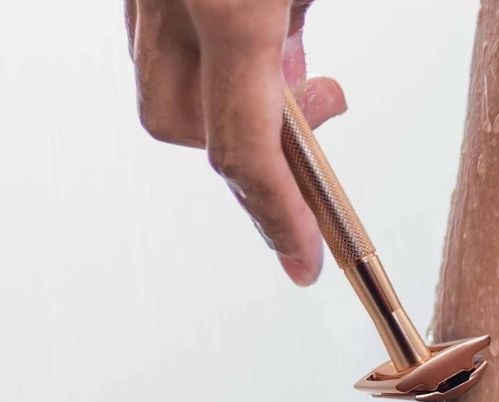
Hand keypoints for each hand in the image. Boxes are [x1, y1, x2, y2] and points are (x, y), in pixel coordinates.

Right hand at [126, 0, 347, 285]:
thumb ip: (301, 30)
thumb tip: (301, 90)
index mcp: (228, 9)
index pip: (245, 146)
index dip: (278, 214)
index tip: (303, 258)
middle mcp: (166, 4)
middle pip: (180, 126)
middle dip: (248, 143)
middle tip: (317, 116)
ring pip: (163, 84)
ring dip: (225, 96)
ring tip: (290, 62)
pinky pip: (159, 42)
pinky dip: (205, 57)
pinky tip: (255, 31)